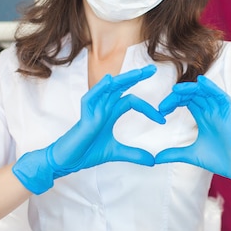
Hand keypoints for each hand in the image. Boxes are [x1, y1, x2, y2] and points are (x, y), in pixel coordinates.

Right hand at [13, 65, 163, 193]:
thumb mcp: (116, 152)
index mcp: (111, 112)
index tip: (162, 120)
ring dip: (123, 79)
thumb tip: (153, 161)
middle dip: (136, 77)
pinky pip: (90, 98)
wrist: (68, 160)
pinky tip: (109, 81)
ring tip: (138, 73)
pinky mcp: (84, 116)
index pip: (132, 101)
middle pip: (121, 87)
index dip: (148, 108)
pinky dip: (99, 89)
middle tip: (153, 69)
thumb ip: (134, 154)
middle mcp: (103, 107)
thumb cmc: (87, 152)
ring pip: (108, 88)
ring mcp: (93, 109)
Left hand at [155, 75, 230, 196]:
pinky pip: (220, 96)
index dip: (173, 102)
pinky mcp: (228, 114)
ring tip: (176, 90)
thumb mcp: (191, 155)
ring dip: (190, 88)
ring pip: (205, 92)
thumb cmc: (219, 159)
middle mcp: (211, 111)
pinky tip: (201, 83)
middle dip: (177, 96)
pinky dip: (211, 88)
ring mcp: (219, 111)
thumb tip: (156, 158)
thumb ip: (174, 153)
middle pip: (193, 94)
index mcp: (203, 118)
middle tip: (163, 105)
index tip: (160, 111)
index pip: (187, 101)